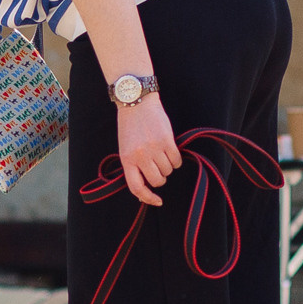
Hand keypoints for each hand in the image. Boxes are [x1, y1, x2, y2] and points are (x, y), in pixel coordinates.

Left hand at [117, 93, 180, 207]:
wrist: (137, 102)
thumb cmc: (130, 126)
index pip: (137, 187)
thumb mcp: (126, 148)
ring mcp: (154, 149)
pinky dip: (176, 159)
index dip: (148, 198)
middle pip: (157, 180)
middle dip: (160, 176)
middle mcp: (140, 156)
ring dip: (168, 165)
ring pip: (168, 171)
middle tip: (158, 166)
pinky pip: (176, 160)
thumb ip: (134, 166)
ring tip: (162, 152)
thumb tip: (144, 189)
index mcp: (127, 159)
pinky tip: (170, 149)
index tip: (157, 201)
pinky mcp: (167, 141)